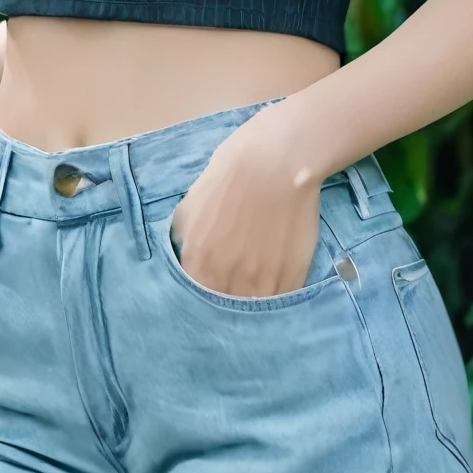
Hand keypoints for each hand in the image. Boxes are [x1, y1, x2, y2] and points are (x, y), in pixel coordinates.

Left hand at [169, 103, 322, 297]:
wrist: (275, 160)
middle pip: (222, 310)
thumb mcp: (189, 206)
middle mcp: (225, 279)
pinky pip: (280, 301)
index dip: (201, 295)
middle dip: (225, 300)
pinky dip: (276, 294)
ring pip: (252, 313)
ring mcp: (260, 283)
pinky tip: (275, 275)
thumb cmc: (230, 174)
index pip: (192, 299)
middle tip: (233, 283)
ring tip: (255, 282)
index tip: (210, 287)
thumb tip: (182, 258)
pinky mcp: (291, 278)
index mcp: (197, 262)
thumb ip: (182, 240)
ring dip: (251, 302)